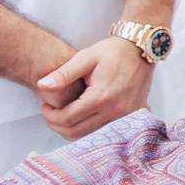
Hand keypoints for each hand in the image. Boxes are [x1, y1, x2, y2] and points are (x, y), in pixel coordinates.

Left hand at [36, 36, 152, 140]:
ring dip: (72, 128)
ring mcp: (125, 116)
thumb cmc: (113, 51)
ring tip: (65, 113)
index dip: (50, 115)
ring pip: (90, 135)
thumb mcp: (85, 57)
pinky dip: (89, 128)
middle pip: (76, 132)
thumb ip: (63, 74)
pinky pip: (104, 131)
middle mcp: (115, 111)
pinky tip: (84, 115)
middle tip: (51, 113)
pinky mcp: (132, 116)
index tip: (44, 106)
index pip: (66, 119)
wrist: (142, 49)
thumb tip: (42, 85)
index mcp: (101, 97)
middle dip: (57, 125)